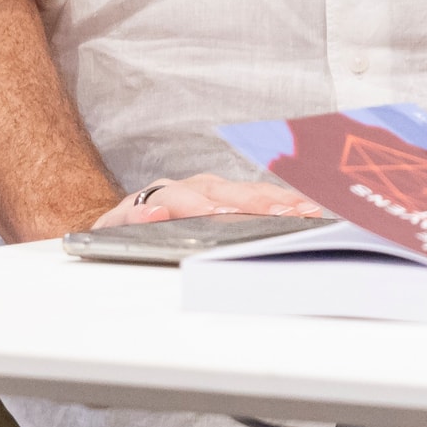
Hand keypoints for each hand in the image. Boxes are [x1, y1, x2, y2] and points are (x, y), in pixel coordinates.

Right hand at [80, 172, 323, 231]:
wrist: (116, 235)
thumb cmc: (173, 235)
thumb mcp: (213, 234)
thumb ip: (250, 232)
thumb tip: (298, 234)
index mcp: (217, 194)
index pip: (255, 194)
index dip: (282, 201)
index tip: (311, 211)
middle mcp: (190, 190)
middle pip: (225, 192)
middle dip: (255, 202)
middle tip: (281, 213)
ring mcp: (157, 199)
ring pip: (181, 194)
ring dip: (201, 203)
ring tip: (219, 213)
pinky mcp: (122, 216)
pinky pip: (131, 211)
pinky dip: (142, 211)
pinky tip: (153, 215)